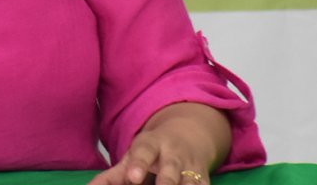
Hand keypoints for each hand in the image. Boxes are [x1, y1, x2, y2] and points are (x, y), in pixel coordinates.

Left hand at [88, 103, 229, 184]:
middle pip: (171, 170)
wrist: (190, 136)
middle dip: (165, 183)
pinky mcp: (205, 181)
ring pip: (191, 184)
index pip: (144, 152)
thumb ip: (111, 176)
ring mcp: (192, 169)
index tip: (132, 177)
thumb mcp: (132, 157)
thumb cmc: (152, 152)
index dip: (138, 164)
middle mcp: (175, 155)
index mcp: (152, 145)